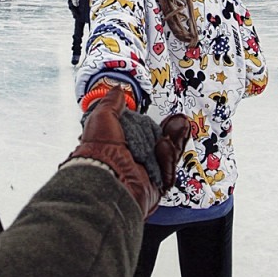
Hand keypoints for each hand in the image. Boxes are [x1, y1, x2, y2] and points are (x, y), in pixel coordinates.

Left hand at [62, 88, 189, 217]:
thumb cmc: (98, 152)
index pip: (140, 132)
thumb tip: (117, 90)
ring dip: (174, 139)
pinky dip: (170, 156)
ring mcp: (142, 174)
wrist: (106, 180)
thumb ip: (112, 102)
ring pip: (165, 156)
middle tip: (176, 120)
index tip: (158, 114)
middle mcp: (130, 161)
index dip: (150, 123)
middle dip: (169, 130)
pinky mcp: (154, 186)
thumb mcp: (101, 117)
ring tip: (179, 125)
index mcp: (116, 146)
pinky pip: (168, 170)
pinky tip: (168, 143)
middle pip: (157, 144)